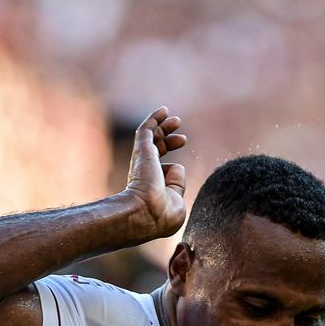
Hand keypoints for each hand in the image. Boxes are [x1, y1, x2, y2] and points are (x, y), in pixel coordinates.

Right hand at [123, 106, 186, 240]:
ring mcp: (143, 161)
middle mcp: (145, 174)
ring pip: (152, 138)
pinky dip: (154, 118)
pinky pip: (146, 130)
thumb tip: (177, 167)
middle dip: (169, 142)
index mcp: (152, 188)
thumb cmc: (162, 215)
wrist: (145, 213)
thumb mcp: (176, 204)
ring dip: (163, 127)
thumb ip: (178, 186)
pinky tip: (163, 110)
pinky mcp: (142, 151)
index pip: (163, 172)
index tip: (177, 170)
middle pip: (157, 152)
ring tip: (176, 120)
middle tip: (182, 139)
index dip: (172, 169)